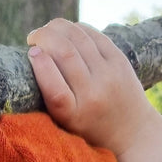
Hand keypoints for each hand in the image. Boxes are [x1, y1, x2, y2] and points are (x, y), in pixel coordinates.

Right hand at [26, 19, 156, 157]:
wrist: (131, 133)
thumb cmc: (88, 128)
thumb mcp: (66, 123)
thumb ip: (51, 97)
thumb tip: (35, 52)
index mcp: (74, 116)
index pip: (54, 89)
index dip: (40, 65)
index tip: (31, 52)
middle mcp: (93, 95)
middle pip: (65, 54)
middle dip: (44, 37)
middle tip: (33, 37)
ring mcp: (109, 76)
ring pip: (78, 38)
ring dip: (57, 27)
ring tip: (46, 30)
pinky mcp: (120, 61)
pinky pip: (94, 35)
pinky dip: (76, 28)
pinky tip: (66, 31)